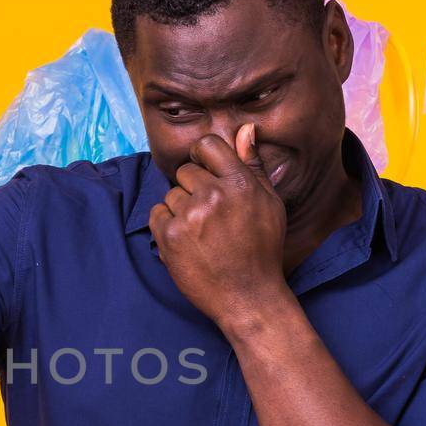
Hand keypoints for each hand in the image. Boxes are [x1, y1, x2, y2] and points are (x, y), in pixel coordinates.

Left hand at [148, 123, 290, 332]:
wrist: (247, 297)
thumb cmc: (262, 249)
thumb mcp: (269, 204)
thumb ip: (253, 164)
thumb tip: (245, 128)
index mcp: (240, 183)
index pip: (207, 146)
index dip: (203, 158)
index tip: (206, 174)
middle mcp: (213, 195)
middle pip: (186, 171)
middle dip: (194, 189)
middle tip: (210, 216)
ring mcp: (189, 215)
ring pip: (171, 194)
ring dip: (181, 210)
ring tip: (202, 234)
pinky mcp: (169, 236)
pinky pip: (156, 213)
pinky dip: (166, 225)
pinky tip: (187, 241)